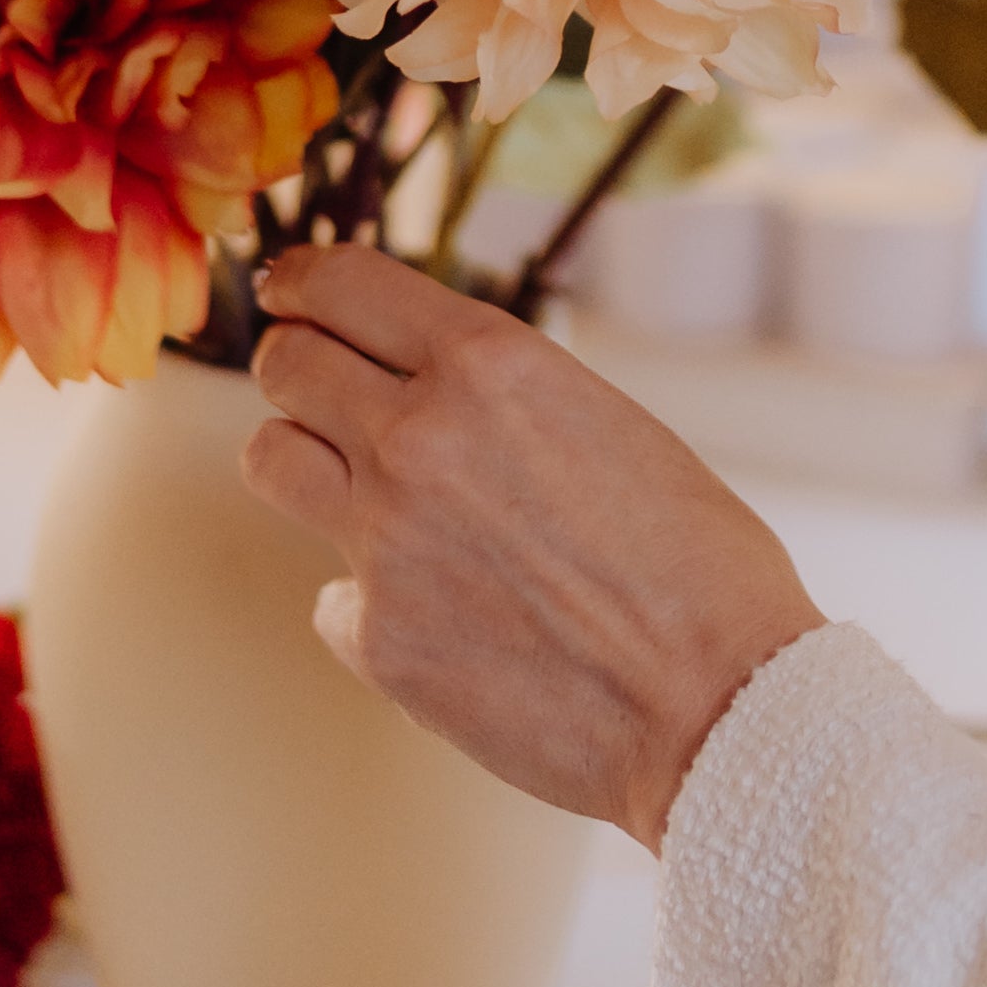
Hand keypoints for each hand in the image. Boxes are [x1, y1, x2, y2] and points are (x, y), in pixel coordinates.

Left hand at [245, 243, 822, 848]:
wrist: (716, 705)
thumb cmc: (696, 567)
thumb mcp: (605, 424)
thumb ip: (502, 400)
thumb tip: (430, 392)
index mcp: (490, 364)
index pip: (343, 283)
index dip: (304, 282)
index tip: (289, 290)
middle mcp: (419, 435)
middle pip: (287, 364)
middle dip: (298, 367)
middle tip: (316, 388)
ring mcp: (384, 538)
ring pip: (271, 458)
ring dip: (304, 462)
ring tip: (349, 487)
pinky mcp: (376, 637)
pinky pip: (329, 595)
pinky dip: (367, 601)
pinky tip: (435, 617)